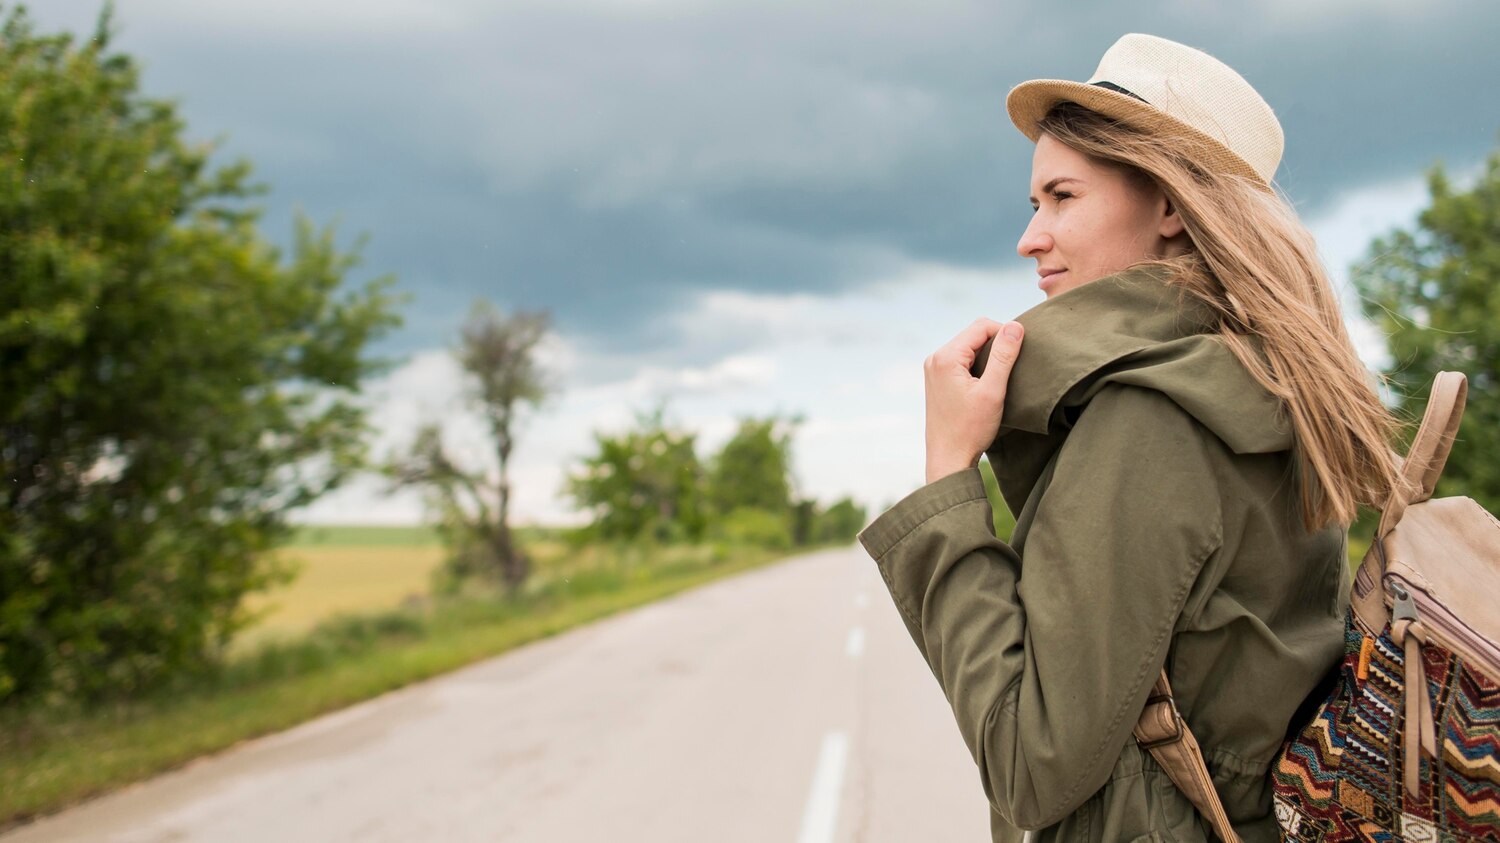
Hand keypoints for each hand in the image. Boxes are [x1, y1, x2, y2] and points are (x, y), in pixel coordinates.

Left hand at [924, 318, 1023, 483]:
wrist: (949, 460)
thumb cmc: (970, 429)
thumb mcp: (992, 391)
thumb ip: (1004, 356)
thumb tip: (1015, 326)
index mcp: (945, 357)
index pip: (981, 326)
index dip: (1005, 334)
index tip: (1019, 354)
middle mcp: (935, 359)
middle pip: (974, 336)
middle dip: (996, 346)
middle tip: (1011, 369)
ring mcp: (934, 370)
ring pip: (969, 348)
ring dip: (988, 357)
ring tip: (999, 379)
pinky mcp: (937, 380)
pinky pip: (962, 361)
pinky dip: (978, 367)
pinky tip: (987, 386)